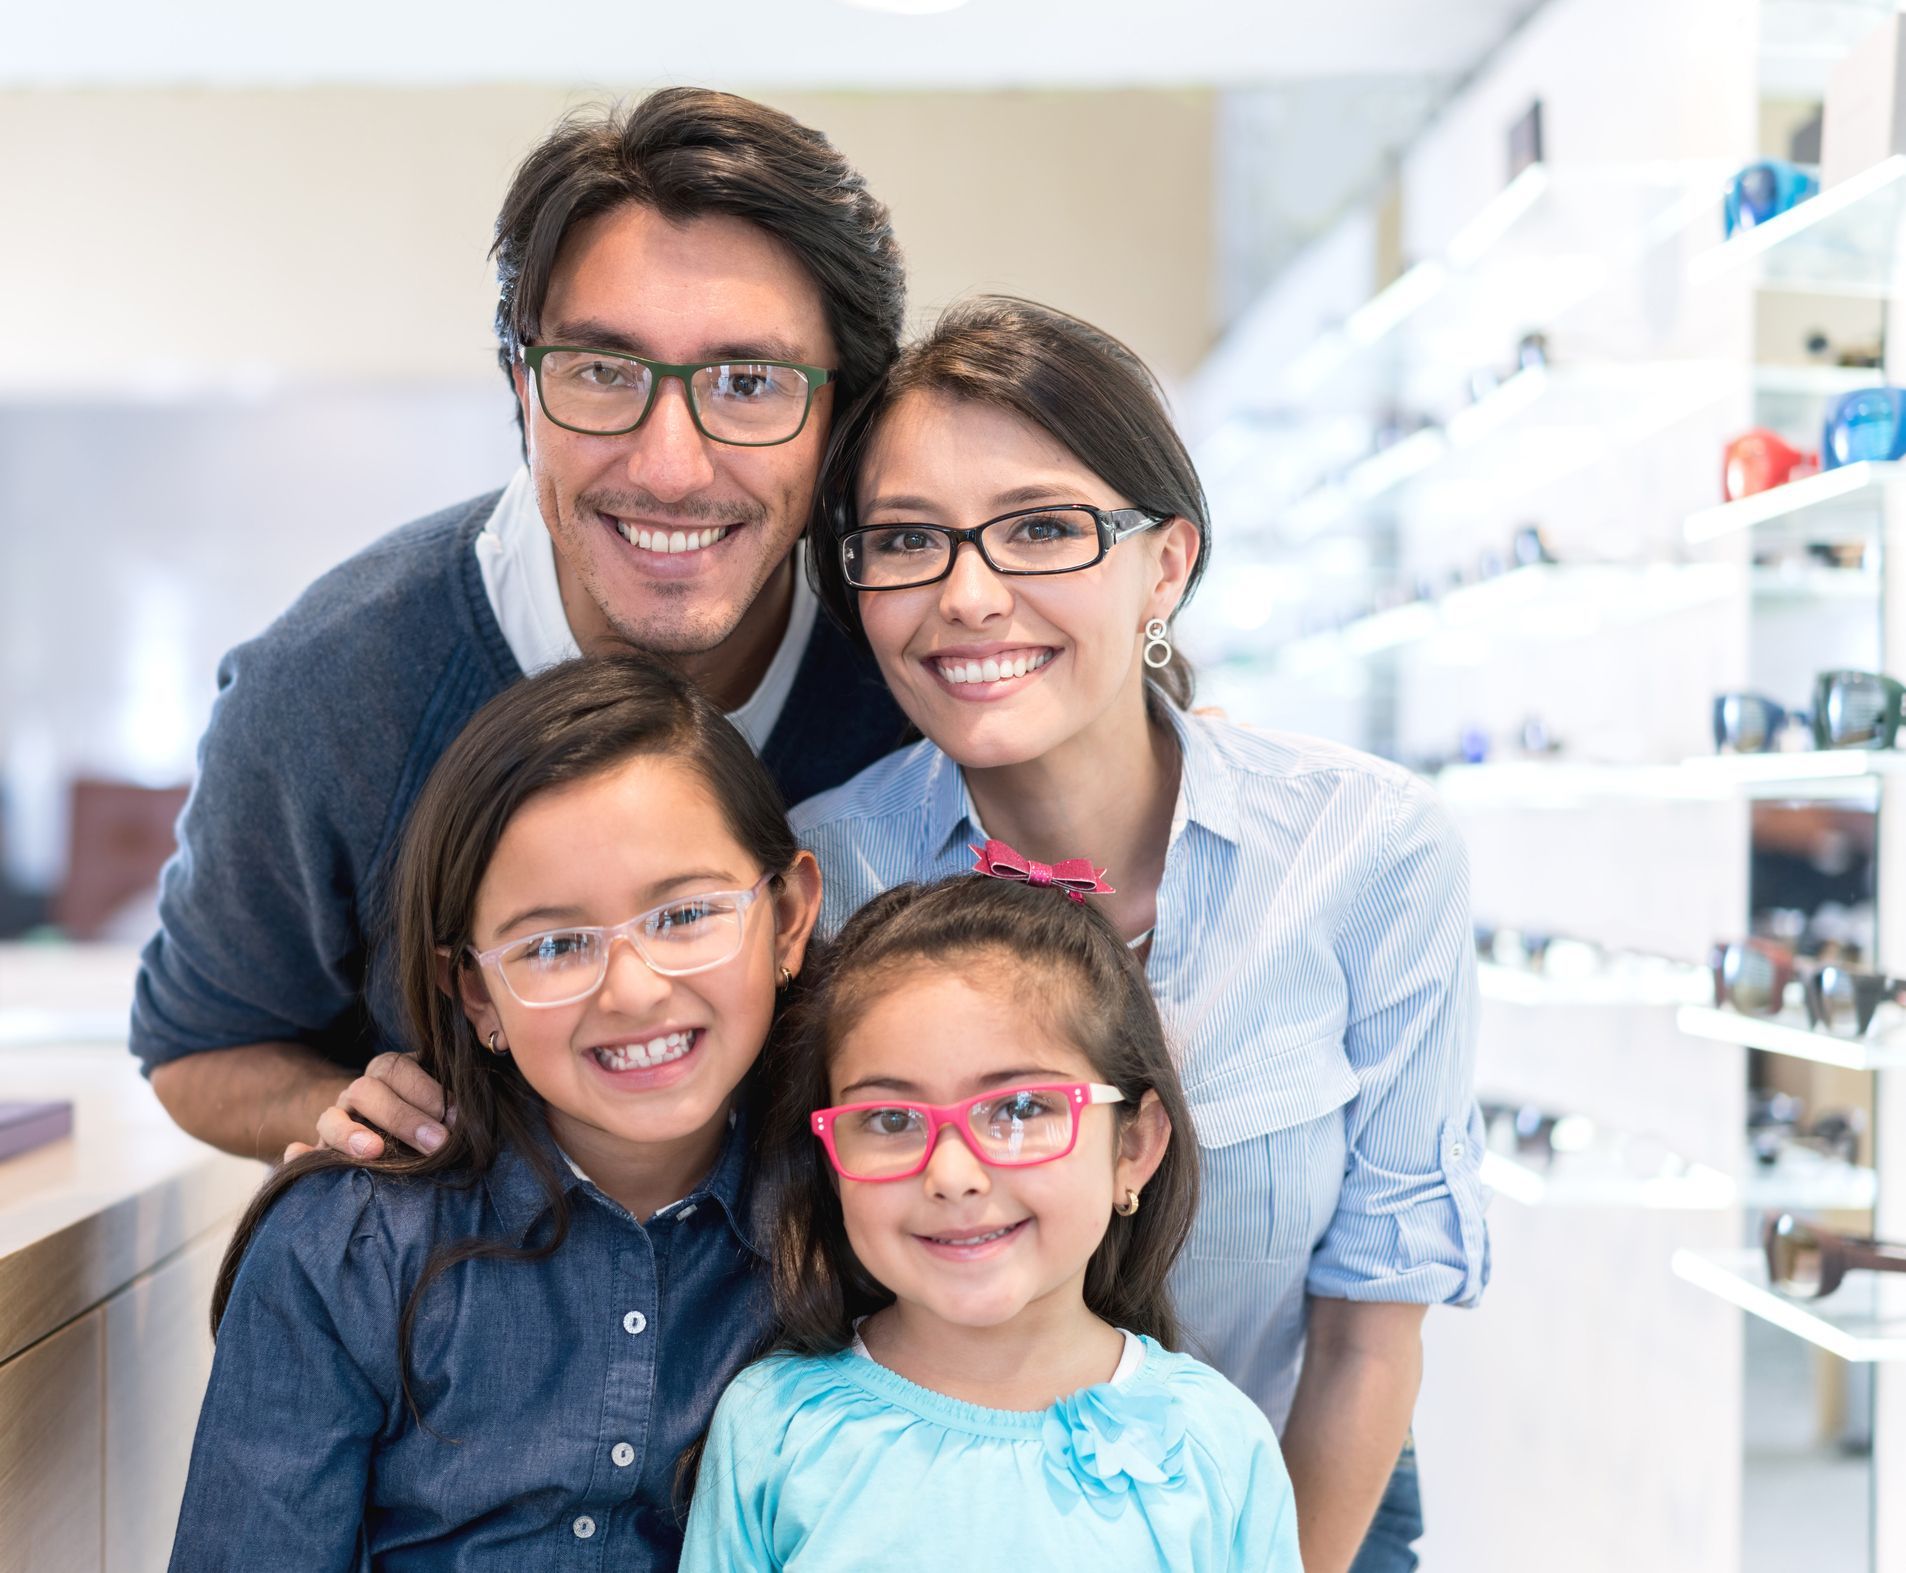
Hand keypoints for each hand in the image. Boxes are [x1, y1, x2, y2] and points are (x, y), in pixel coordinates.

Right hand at [308, 1052, 449, 1161]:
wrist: (394, 1131)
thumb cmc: (432, 1116)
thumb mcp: (442, 1099)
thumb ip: (454, 1099)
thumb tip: (471, 1114)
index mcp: (389, 1072)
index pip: (399, 1070)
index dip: (427, 1092)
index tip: (456, 1118)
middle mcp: (359, 1093)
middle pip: (367, 1092)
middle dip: (403, 1118)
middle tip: (437, 1143)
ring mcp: (337, 1121)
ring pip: (330, 1118)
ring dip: (350, 1135)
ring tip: (374, 1152)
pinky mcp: (321, 1151)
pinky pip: (301, 1152)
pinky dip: (298, 1157)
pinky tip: (297, 1158)